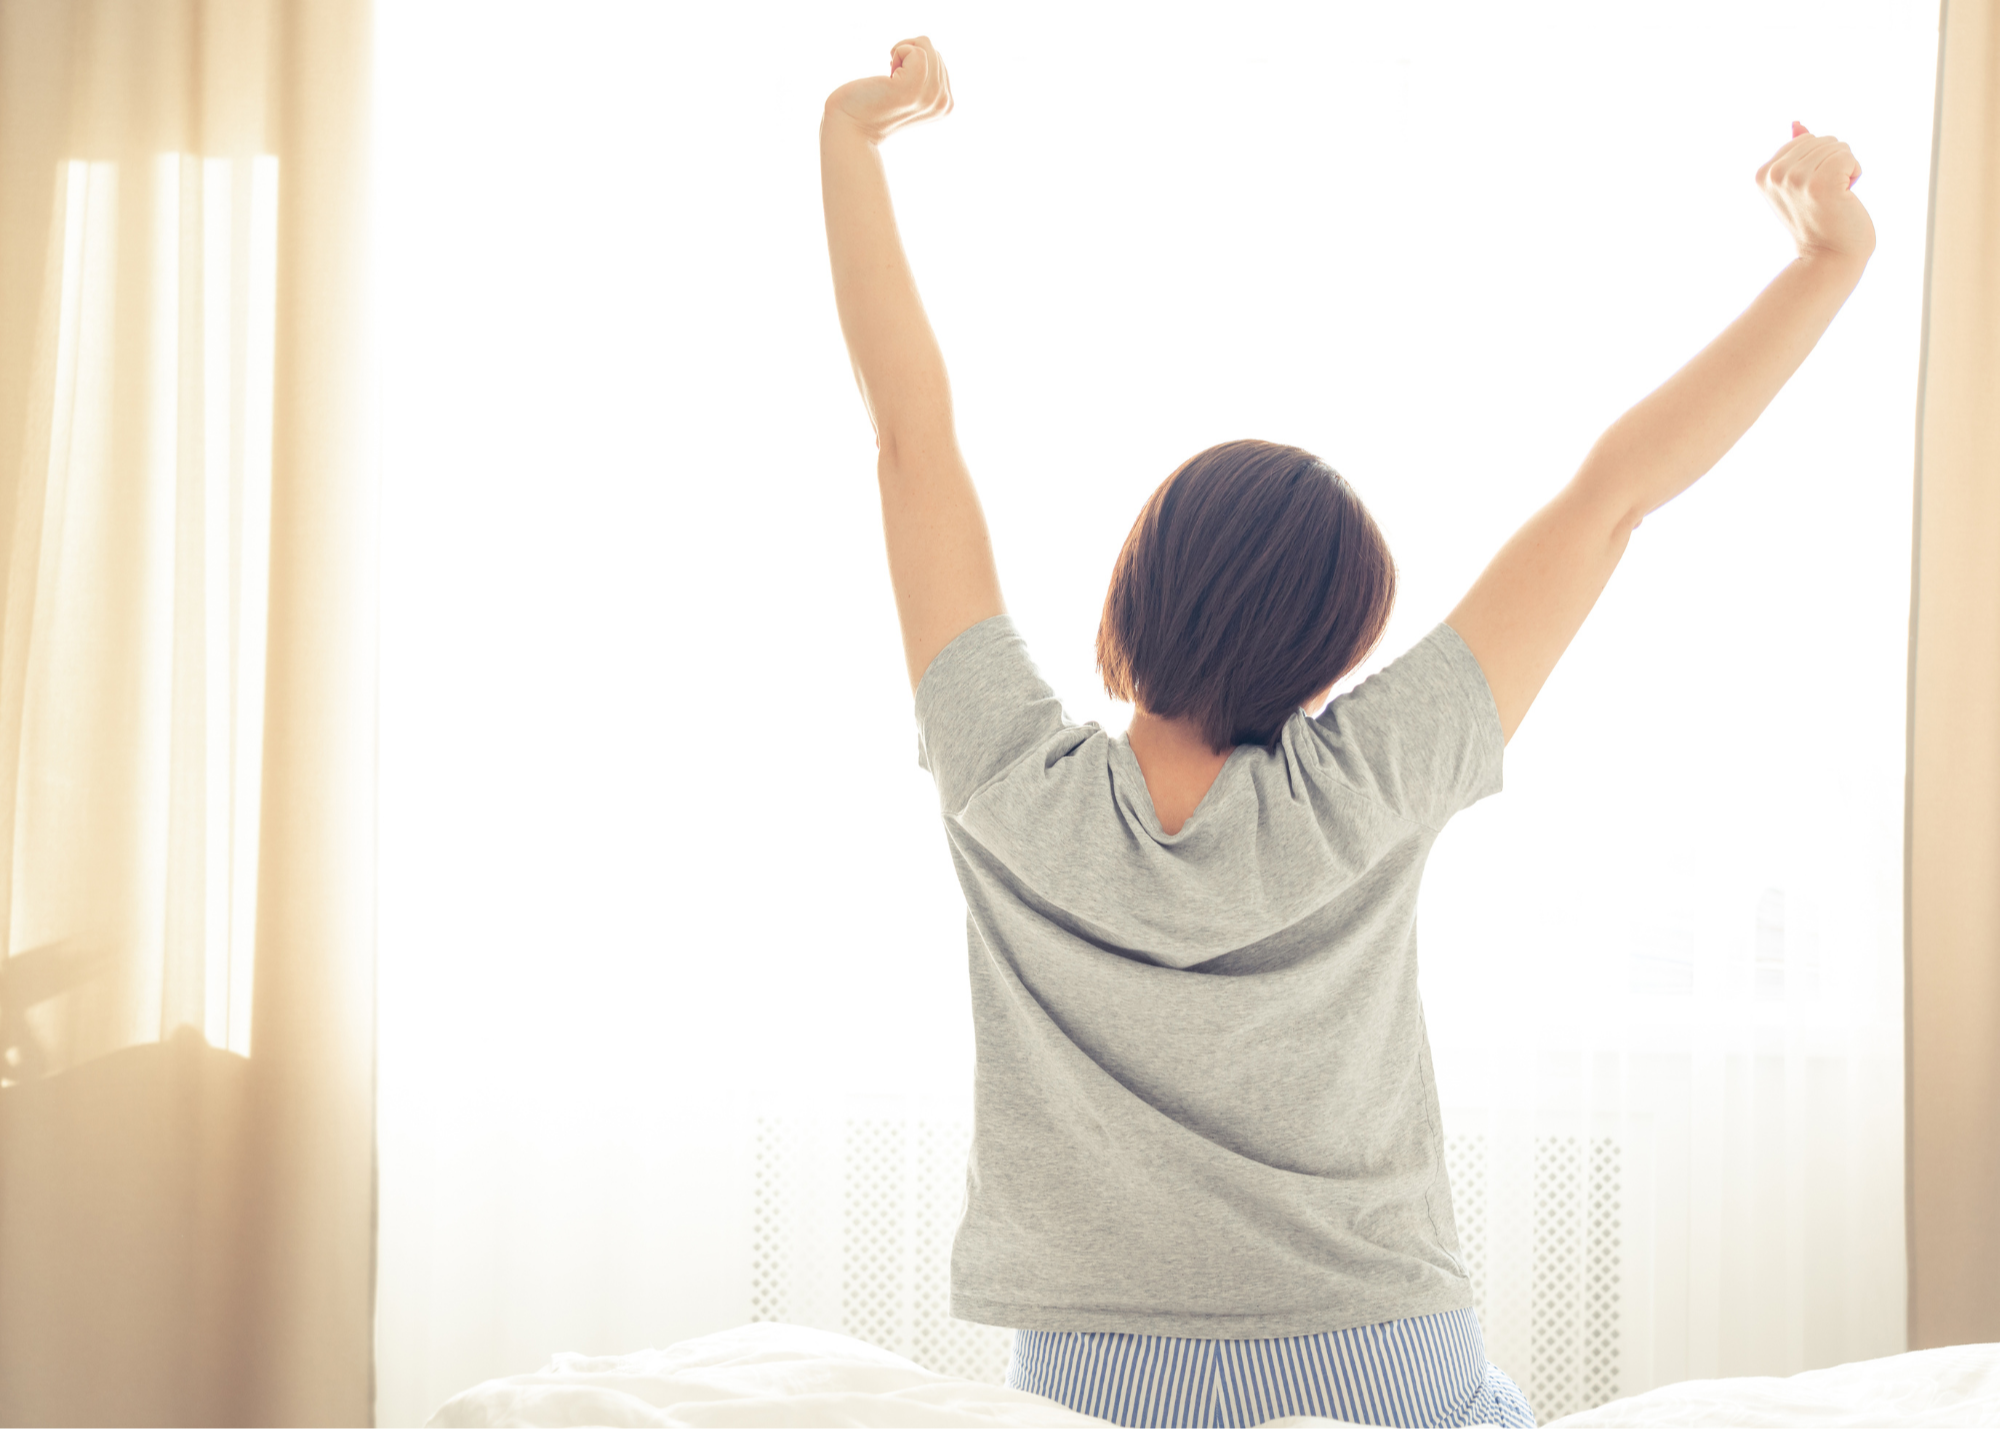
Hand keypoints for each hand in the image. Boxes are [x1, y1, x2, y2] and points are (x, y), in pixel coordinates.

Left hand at [824, 36, 953, 144]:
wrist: (850, 126)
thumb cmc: (871, 105)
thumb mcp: (908, 89)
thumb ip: (926, 74)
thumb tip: (925, 44)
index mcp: (946, 105)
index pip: (938, 59)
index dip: (912, 64)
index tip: (898, 88)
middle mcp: (944, 103)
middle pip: (933, 49)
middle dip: (907, 57)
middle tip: (891, 85)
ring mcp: (931, 96)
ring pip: (925, 45)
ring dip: (900, 55)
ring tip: (889, 81)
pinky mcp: (915, 85)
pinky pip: (915, 49)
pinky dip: (897, 52)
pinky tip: (887, 76)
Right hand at [1757, 121, 1874, 264]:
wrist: (1829, 256)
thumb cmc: (1820, 220)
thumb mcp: (1801, 183)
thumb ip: (1797, 152)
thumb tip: (1796, 123)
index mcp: (1763, 173)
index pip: (1806, 139)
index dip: (1819, 162)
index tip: (1811, 192)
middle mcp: (1775, 174)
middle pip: (1823, 139)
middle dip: (1834, 163)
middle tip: (1825, 197)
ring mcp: (1796, 179)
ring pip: (1838, 146)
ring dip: (1845, 170)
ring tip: (1834, 198)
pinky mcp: (1821, 183)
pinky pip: (1849, 156)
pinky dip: (1855, 174)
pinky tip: (1845, 196)